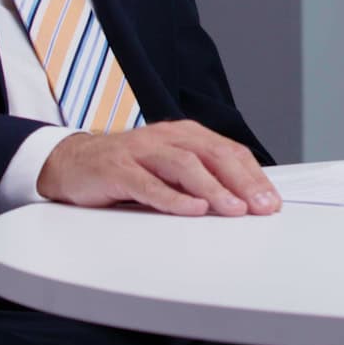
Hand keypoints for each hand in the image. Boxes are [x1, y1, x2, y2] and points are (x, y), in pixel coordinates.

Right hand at [35, 119, 279, 216]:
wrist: (72, 162)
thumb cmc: (127, 168)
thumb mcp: (169, 168)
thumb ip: (201, 177)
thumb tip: (243, 199)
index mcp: (184, 134)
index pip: (227, 151)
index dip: (252, 175)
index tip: (271, 200)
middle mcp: (166, 137)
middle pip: (212, 155)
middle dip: (241, 182)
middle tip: (261, 206)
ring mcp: (141, 151)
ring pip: (185, 166)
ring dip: (213, 189)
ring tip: (234, 209)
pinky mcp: (118, 169)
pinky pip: (149, 184)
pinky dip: (173, 198)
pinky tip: (193, 209)